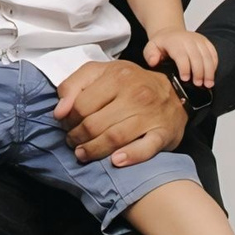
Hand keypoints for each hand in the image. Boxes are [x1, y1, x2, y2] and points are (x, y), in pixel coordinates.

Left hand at [51, 57, 188, 166]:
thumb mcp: (102, 73)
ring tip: (83, 154)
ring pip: (114, 138)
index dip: (68, 119)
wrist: (174, 92)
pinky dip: (129, 156)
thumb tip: (59, 111)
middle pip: (95, 124)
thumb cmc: (132, 83)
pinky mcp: (163, 133)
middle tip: (73, 141)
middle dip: (77, 137)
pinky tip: (115, 161)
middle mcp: (136, 94)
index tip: (66, 125)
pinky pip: (145, 149)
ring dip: (94, 150)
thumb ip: (74, 85)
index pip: (81, 104)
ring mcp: (150, 115)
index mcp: (117, 76)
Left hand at [144, 28, 217, 91]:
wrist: (170, 33)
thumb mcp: (150, 47)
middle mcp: (188, 39)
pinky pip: (213, 53)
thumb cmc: (162, 43)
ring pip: (207, 56)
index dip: (185, 68)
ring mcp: (199, 40)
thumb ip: (150, 55)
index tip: (186, 79)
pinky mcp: (206, 42)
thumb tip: (153, 62)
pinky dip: (214, 65)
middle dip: (199, 72)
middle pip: (197, 57)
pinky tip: (211, 75)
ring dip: (209, 71)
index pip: (181, 55)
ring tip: (208, 84)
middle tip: (199, 85)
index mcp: (174, 42)